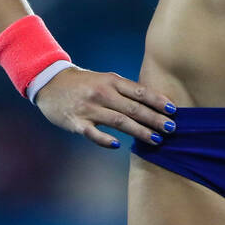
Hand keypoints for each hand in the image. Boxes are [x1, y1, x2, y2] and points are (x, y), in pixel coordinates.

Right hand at [33, 65, 176, 148]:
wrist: (50, 82)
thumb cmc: (84, 83)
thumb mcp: (105, 79)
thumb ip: (125, 90)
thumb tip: (153, 102)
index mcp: (112, 81)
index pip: (140, 92)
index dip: (157, 101)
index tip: (173, 110)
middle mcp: (102, 93)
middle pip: (133, 108)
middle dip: (154, 119)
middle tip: (171, 129)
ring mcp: (89, 108)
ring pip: (118, 121)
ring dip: (139, 131)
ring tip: (155, 140)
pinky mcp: (76, 122)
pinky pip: (92, 133)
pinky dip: (104, 140)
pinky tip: (117, 145)